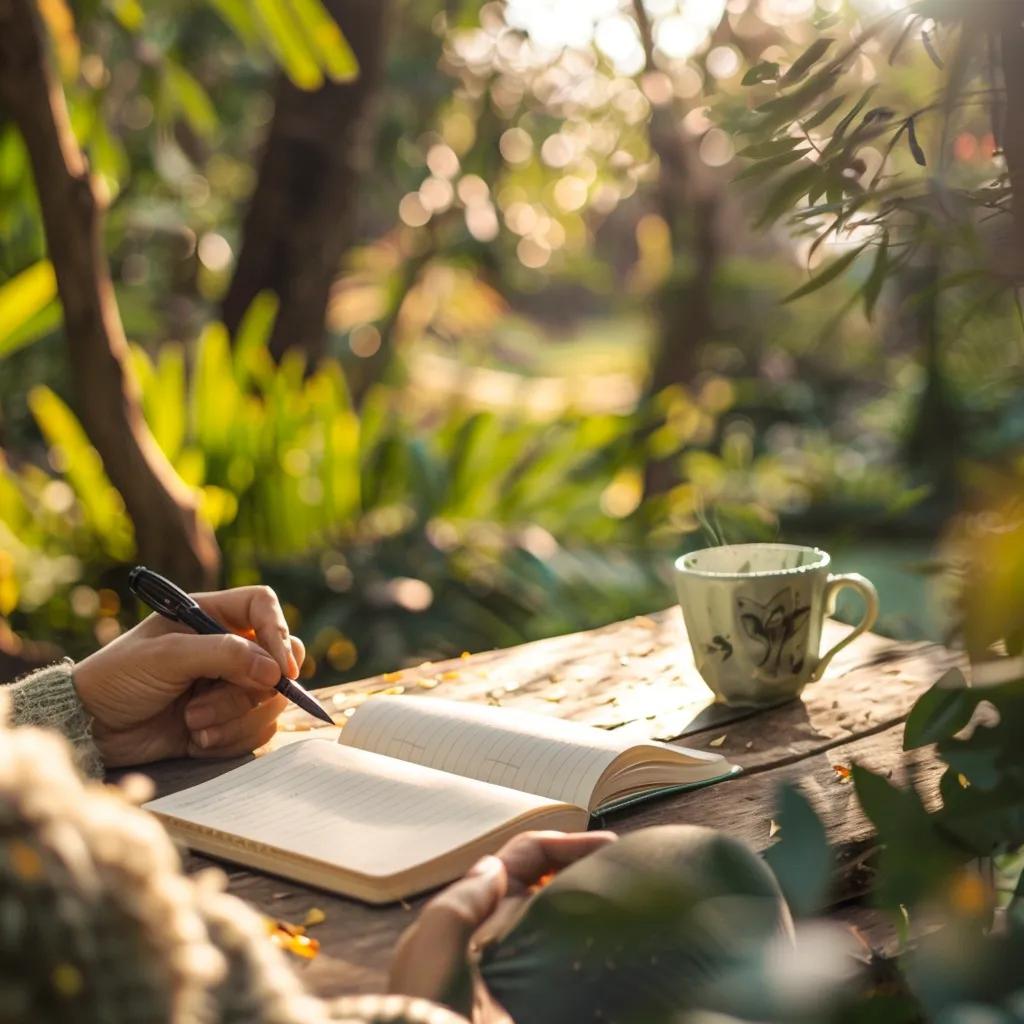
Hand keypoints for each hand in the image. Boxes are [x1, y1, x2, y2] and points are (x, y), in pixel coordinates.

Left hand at [73, 586, 304, 766]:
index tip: (281, 669)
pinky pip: (255, 732)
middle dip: (253, 688)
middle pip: (278, 660)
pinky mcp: (226, 722)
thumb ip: (224, 655)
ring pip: (269, 701)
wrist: (91, 729)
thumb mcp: (168, 656)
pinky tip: (197, 740)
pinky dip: (230, 740)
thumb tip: (275, 671)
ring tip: (193, 722)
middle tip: (219, 700)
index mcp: (211, 617)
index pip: (263, 607)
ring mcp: (229, 686)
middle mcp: (228, 649)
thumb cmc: (119, 677)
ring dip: (234, 717)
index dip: (278, 633)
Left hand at [389, 830, 615, 1012]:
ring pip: (569, 927)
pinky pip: (579, 974)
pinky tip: (627, 957)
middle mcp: (501, 938)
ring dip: (598, 915)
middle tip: (632, 876)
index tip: (608, 848)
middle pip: (553, 889)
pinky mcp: (544, 1001)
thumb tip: (494, 866)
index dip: (562, 846)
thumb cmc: (431, 1008)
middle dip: (588, 875)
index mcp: (474, 916)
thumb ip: (462, 901)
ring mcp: (525, 972)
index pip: (523, 860)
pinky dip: (600, 960)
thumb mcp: (435, 946)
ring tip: (638, 912)